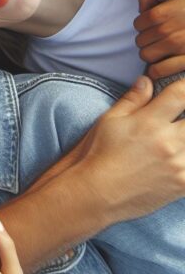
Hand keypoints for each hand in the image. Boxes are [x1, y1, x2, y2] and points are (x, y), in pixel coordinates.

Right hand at [65, 76, 184, 220]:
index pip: (181, 94)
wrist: (98, 192)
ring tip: (177, 137)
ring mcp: (179, 165)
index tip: (183, 88)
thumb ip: (133, 99)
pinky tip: (179, 155)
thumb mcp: (110, 120)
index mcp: (150, 121)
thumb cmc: (99, 153)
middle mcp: (169, 141)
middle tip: (179, 118)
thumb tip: (147, 80)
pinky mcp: (184, 184)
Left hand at [135, 0, 184, 79]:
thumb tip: (141, 2)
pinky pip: (160, 70)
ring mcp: (178, 47)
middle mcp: (167, 31)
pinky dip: (156, 70)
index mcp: (162, 13)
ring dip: (151, 54)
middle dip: (147, 40)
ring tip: (159, 51)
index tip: (151, 26)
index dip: (144, 25)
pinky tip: (158, 68)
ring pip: (147, 55)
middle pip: (141, 40)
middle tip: (157, 39)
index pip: (139, 24)